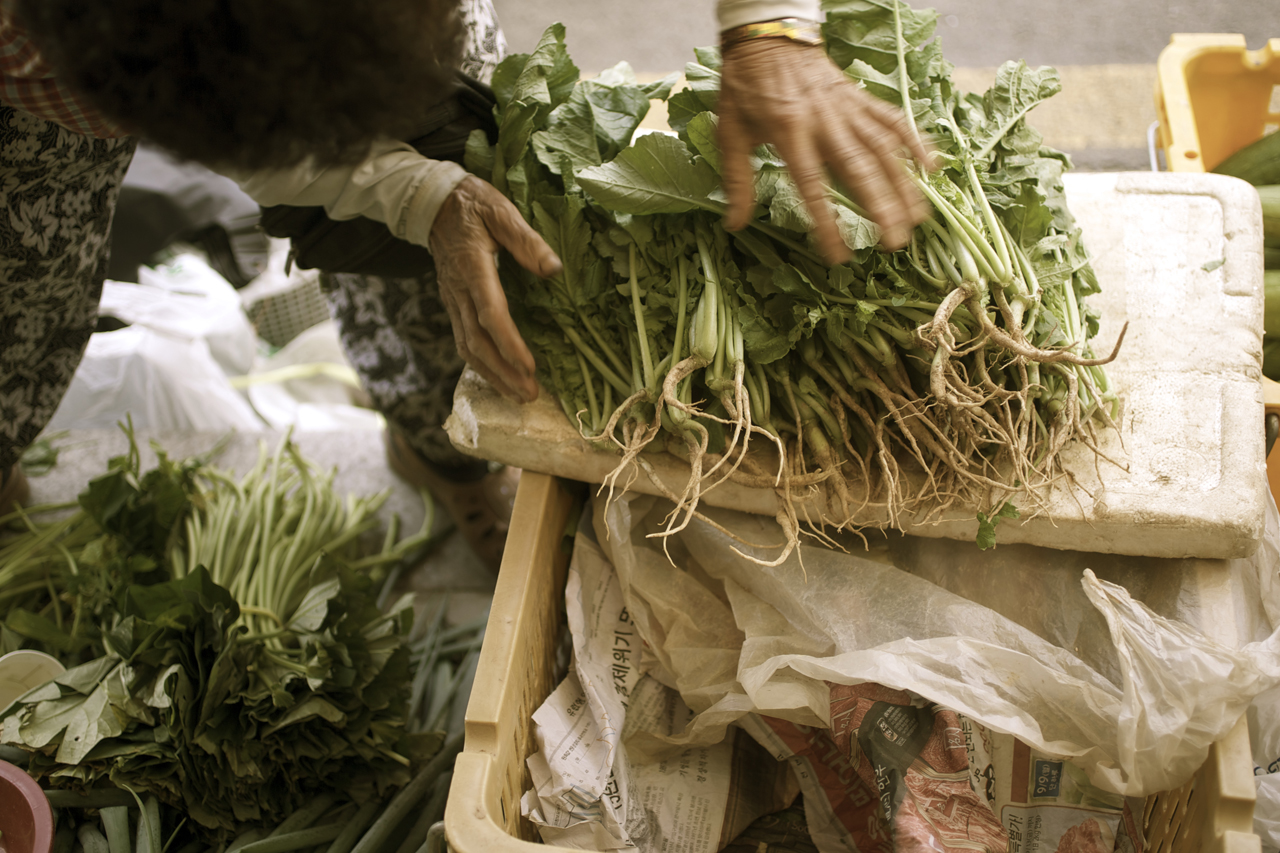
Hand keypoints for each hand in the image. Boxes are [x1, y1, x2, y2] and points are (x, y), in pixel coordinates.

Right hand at [429, 175, 561, 402]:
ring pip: (468, 347)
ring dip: (492, 375)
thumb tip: (553, 268)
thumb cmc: (473, 204)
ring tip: (517, 395)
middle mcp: (459, 290)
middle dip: (504, 372)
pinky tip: (497, 377)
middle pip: (478, 341)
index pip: (490, 315)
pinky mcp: (452, 303)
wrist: (433, 202)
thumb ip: (527, 240)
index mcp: (473, 268)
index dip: (510, 344)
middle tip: (530, 395)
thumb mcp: (502, 211)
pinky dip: (480, 364)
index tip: (529, 367)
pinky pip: (463, 340)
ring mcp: (452, 299)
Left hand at [718, 38, 933, 262]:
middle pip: (860, 169)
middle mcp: (825, 121)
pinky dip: (915, 142)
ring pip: (884, 148)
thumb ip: (736, 180)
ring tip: (918, 219)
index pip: (812, 185)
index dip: (827, 222)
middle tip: (895, 243)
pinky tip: (932, 168)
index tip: (839, 255)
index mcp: (789, 131)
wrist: (768, 34)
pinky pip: (893, 119)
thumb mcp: (730, 132)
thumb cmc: (745, 86)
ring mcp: (848, 108)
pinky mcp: (861, 97)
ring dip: (903, 184)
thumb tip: (735, 224)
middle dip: (881, 207)